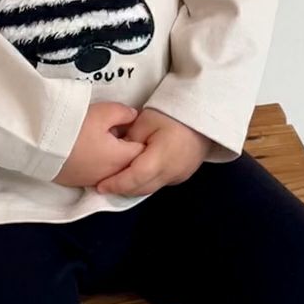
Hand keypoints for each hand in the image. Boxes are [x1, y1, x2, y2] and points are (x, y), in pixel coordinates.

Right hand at [52, 101, 146, 188]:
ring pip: (113, 170)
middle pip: (130, 164)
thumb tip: (134, 117)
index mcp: (121, 158)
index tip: (135, 126)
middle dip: (129, 149)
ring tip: (104, 139)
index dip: (142, 137)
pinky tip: (91, 150)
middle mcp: (111, 175)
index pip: (144, 152)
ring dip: (114, 157)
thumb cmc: (76, 127)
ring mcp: (94, 181)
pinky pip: (97, 174)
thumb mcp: (104, 112)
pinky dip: (99, 164)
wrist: (42, 144)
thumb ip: (125, 113)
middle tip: (120, 130)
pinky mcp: (78, 182)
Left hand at [94, 107, 211, 197]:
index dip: (116, 184)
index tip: (100, 185)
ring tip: (116, 182)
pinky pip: (160, 182)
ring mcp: (179, 175)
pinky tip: (135, 175)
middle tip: (104, 186)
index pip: (134, 178)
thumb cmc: (174, 114)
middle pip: (142, 187)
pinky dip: (146, 182)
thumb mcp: (146, 120)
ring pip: (151, 188)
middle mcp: (172, 173)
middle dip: (122, 189)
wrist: (204, 114)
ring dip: (133, 187)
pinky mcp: (183, 174)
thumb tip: (118, 152)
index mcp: (162, 158)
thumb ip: (130, 139)